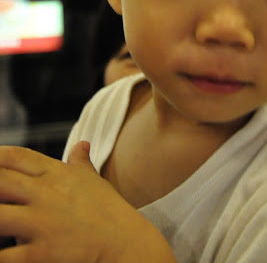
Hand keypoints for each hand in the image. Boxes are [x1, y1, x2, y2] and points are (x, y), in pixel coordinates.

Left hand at [0, 142, 176, 262]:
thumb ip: (80, 161)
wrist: (125, 242)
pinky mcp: (40, 252)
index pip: (16, 157)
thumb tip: (81, 144)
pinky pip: (7, 256)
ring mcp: (41, 222)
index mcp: (54, 174)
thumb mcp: (93, 180)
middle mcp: (44, 194)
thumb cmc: (108, 211)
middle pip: (0, 181)